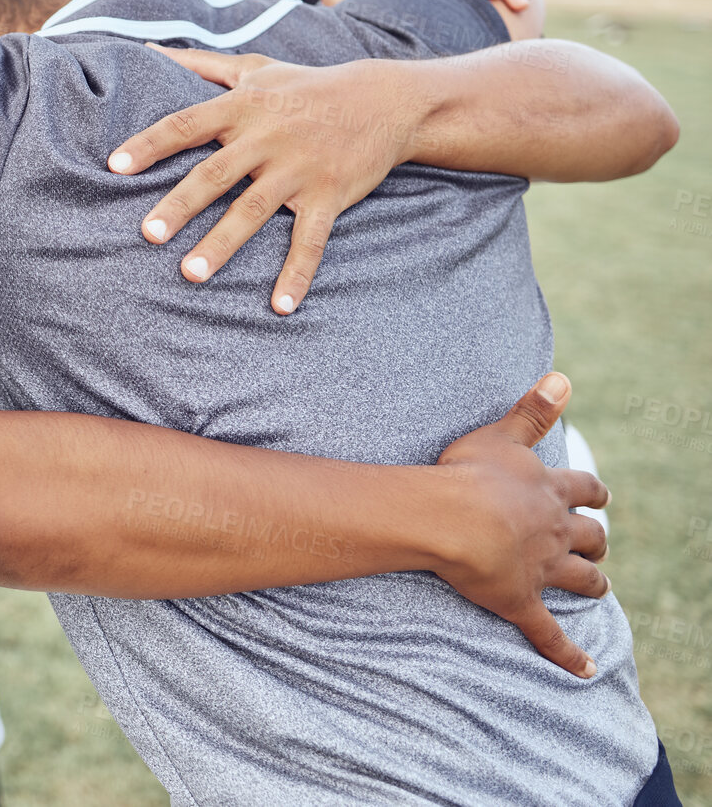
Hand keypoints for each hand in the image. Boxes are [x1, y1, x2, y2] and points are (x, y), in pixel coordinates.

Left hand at [109, 46, 420, 313]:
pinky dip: (297, 273)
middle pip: (215, 174)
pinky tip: (280, 306)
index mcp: (243, 107)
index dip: (149, 144)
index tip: (114, 165)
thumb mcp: (255, 68)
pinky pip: (311, 240)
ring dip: (223, 244)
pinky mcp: (330, 196)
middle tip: (147, 234)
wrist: (386, 100)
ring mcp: (299, 169)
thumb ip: (198, 64)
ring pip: (254, 210)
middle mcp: (268, 138)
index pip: (186, 124)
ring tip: (191, 274)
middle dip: (180, 204)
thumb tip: (145, 51)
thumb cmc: (306, 86)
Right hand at [431, 373, 610, 677]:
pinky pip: (549, 633)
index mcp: (547, 491)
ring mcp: (541, 568)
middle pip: (590, 538)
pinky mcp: (522, 601)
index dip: (592, 493)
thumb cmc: (467, 473)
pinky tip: (585, 669)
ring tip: (597, 590)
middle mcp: (553, 530)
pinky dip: (568, 653)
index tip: (598, 496)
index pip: (583, 490)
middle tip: (596, 547)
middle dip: (596, 542)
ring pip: (581, 581)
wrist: (450, 518)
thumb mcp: (502, 433)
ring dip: (592, 585)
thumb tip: (563, 377)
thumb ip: (533, 408)